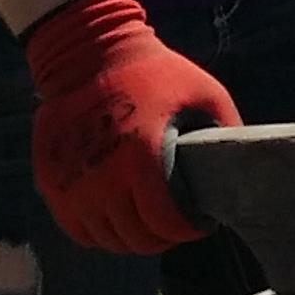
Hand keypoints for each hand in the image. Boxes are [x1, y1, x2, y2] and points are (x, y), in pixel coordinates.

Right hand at [22, 0, 237, 254]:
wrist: (87, 55)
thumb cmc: (154, 72)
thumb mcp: (204, 92)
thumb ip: (226, 129)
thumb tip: (242, 166)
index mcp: (141, 158)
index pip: (165, 223)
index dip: (187, 230)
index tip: (199, 222)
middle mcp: (103, 180)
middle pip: (137, 239)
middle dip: (163, 237)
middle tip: (176, 224)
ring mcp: (73, 185)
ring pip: (108, 239)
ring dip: (133, 237)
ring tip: (150, 222)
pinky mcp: (52, 184)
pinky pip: (80, 231)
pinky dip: (102, 232)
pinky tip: (120, 218)